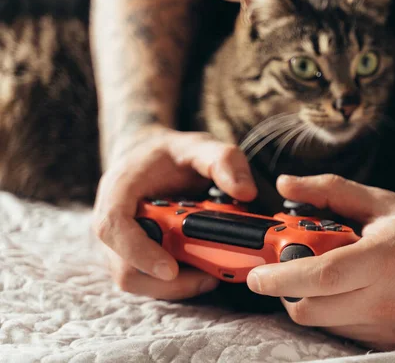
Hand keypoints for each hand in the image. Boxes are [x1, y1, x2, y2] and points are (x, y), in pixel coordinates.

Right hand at [93, 128, 256, 299]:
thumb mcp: (199, 146)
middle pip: (125, 268)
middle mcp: (111, 223)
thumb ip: (222, 161)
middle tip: (210, 277)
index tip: (171, 269)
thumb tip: (246, 192)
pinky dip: (176, 283)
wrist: (148, 158)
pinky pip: (149, 282)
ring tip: (211, 275)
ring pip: (138, 282)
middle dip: (169, 281)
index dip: (138, 253)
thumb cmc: (170, 155)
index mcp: (119, 190)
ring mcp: (118, 245)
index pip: (113, 227)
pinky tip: (203, 272)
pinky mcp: (132, 259)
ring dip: (175, 286)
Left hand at [246, 174, 394, 349]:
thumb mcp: (387, 202)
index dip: (279, 276)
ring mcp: (386, 329)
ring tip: (326, 271)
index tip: (256, 273)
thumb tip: (287, 185)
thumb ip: (332, 192)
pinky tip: (349, 288)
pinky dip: (332, 311)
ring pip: (322, 322)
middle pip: (308, 309)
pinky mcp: (390, 343)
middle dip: (287, 289)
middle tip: (292, 263)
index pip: (318, 277)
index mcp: (383, 261)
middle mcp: (383, 302)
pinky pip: (343, 331)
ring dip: (309, 299)